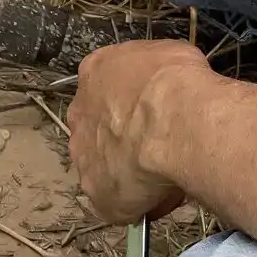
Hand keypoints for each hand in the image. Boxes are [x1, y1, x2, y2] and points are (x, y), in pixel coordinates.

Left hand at [67, 40, 209, 224]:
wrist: (173, 121)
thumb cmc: (175, 82)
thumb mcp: (173, 55)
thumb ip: (157, 73)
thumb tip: (171, 87)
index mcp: (96, 71)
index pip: (109, 88)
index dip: (132, 102)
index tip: (152, 111)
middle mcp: (80, 111)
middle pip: (99, 127)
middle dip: (124, 137)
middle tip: (156, 144)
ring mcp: (83, 153)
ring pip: (104, 165)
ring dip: (127, 169)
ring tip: (162, 172)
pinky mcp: (94, 190)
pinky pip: (115, 200)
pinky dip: (136, 202)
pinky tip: (160, 195)